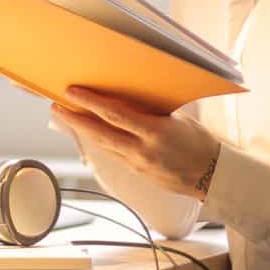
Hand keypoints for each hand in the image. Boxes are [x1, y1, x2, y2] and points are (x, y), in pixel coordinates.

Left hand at [51, 86, 221, 200]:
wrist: (213, 176)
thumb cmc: (200, 143)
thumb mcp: (178, 120)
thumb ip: (152, 111)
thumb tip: (129, 98)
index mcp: (155, 132)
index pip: (115, 114)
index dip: (90, 102)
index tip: (73, 92)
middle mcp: (143, 150)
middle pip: (100, 133)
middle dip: (75, 119)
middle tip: (56, 106)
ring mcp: (138, 164)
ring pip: (102, 145)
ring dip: (82, 131)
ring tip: (66, 116)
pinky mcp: (137, 173)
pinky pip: (113, 154)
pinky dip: (99, 142)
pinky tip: (89, 132)